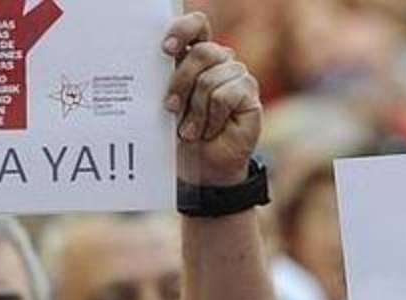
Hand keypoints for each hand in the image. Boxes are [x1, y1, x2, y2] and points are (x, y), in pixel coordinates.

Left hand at [163, 12, 261, 186]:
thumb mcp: (168, 104)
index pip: (197, 26)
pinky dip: (212, 118)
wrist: (202, 167)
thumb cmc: (183, 134)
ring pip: (211, 79)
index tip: (166, 50)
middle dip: (181, 82)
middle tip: (170, 109)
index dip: (183, 30)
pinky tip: (210, 131)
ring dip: (196, 111)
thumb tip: (155, 63)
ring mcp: (238, 76)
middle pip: (202, 52)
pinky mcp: (250, 95)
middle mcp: (221, 62)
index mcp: (198, 57)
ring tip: (191, 130)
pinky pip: (225, 96)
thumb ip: (167, 80)